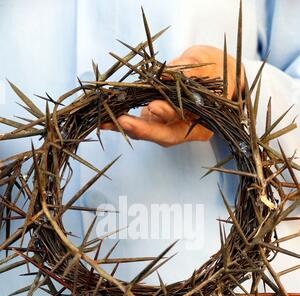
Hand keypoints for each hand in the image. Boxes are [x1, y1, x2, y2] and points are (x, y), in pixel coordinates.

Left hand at [102, 45, 240, 146]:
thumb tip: (164, 76)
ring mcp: (169, 126)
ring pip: (148, 132)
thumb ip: (187, 71)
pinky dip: (121, 122)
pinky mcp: (156, 121)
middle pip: (163, 134)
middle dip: (141, 129)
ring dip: (124, 128)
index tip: (153, 107)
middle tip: (121, 121)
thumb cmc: (214, 68)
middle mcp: (185, 129)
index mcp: (203, 121)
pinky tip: (103, 119)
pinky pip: (139, 125)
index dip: (169, 114)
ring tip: (103, 122)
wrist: (213, 74)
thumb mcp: (204, 65)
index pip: (184, 121)